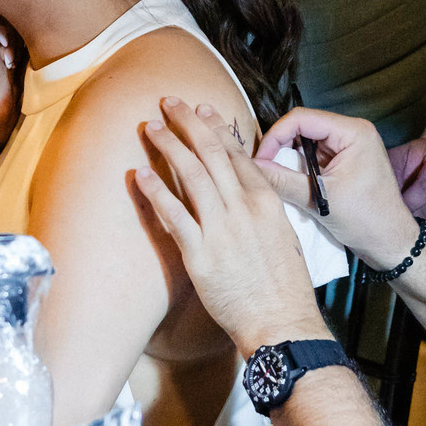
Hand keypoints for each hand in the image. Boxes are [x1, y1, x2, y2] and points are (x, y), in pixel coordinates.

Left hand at [136, 99, 326, 357]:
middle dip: (189, 124)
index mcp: (267, 201)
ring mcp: (222, 229)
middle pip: (212, 154)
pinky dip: (156, 191)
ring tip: (151, 127)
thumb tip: (243, 194)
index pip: (238, 154)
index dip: (216, 129)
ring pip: (192, 175)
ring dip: (169, 147)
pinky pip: (174, 215)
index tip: (202, 110)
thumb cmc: (283, 286)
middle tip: (169, 103)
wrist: (281, 322)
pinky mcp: (200, 253)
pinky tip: (141, 174)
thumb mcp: (282, 236)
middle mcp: (244, 208)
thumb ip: (261, 210)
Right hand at [256, 107, 418, 271]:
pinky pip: (314, 157)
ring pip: (306, 143)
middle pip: (303, 128)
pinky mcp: (344, 162)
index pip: (302, 119)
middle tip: (263, 170)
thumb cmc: (367, 221)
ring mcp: (349, 147)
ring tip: (276, 179)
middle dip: (280, 148)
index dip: (276, 136)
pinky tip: (292, 185)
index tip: (260, 161)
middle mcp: (352, 132)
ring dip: (289, 160)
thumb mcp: (320, 200)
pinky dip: (300, 169)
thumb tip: (252, 167)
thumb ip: (283, 181)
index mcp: (353, 132)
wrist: (391, 244)